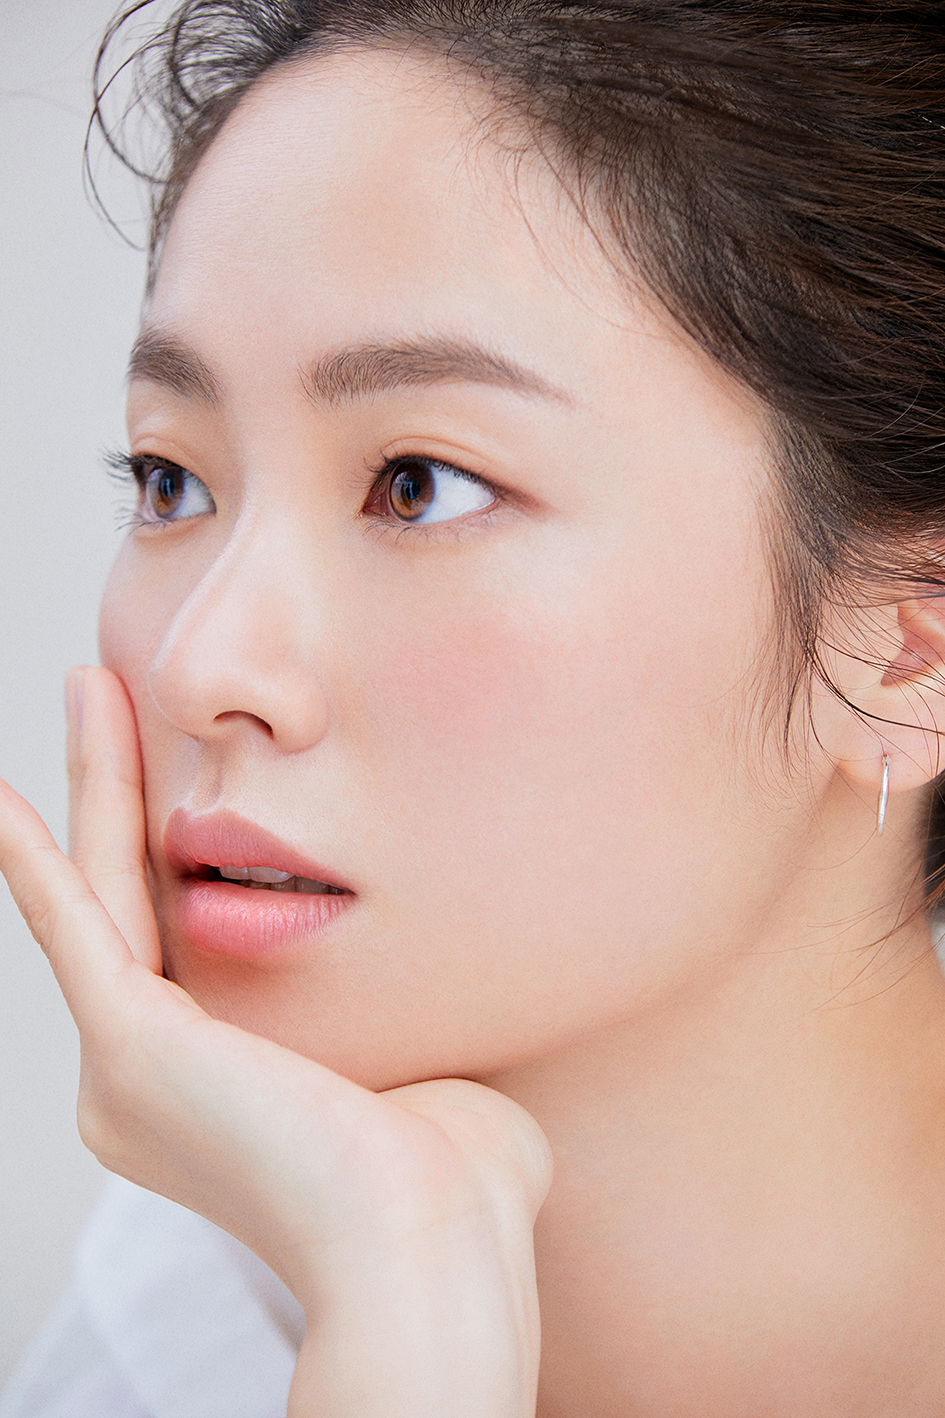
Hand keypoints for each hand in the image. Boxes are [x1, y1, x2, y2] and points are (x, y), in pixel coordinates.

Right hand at [0, 667, 551, 1416]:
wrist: (435, 1243)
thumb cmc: (452, 1174)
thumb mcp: (414, 1062)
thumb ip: (398, 1016)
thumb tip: (435, 995)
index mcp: (211, 1090)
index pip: (176, 936)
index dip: (167, 841)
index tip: (181, 770)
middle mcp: (146, 1082)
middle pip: (129, 896)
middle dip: (118, 786)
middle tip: (105, 689)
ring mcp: (131, 1066)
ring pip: (104, 888)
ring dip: (94, 782)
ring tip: (90, 685)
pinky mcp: (130, 1043)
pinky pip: (74, 925)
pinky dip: (32, 859)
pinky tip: (1, 800)